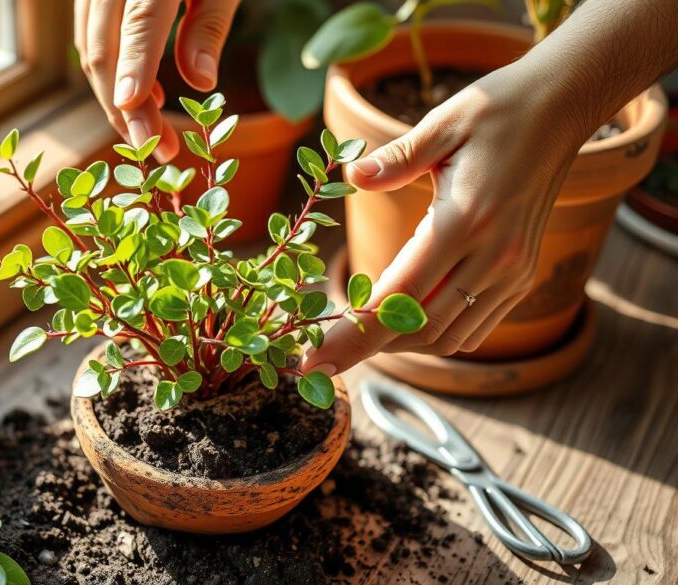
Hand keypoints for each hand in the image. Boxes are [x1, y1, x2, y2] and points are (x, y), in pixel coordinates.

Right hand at [73, 0, 239, 160]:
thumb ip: (209, 25)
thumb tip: (201, 82)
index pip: (140, 25)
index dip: (137, 76)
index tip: (141, 124)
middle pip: (103, 48)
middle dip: (125, 108)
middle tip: (159, 150)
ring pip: (88, 48)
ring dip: (114, 96)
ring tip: (152, 132)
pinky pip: (87, 35)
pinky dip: (110, 71)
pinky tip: (145, 96)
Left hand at [302, 61, 590, 375]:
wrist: (563, 106)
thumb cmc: (495, 110)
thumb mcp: (442, 124)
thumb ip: (396, 158)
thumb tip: (352, 177)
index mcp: (465, 220)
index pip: (399, 297)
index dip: (352, 336)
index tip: (314, 362)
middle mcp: (493, 256)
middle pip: (421, 329)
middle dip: (366, 349)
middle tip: (320, 356)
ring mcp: (512, 271)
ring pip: (449, 336)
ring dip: (401, 344)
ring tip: (354, 338)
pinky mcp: (522, 275)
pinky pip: (475, 326)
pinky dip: (435, 334)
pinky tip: (403, 321)